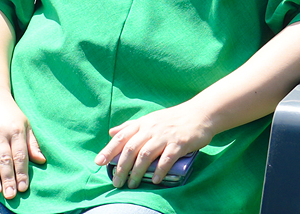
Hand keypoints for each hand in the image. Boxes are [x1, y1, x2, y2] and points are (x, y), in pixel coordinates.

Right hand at [0, 92, 45, 199]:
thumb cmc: (11, 113)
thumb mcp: (26, 123)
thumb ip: (33, 143)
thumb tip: (41, 160)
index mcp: (16, 130)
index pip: (20, 154)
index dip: (22, 172)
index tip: (23, 187)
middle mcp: (0, 133)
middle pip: (5, 159)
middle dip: (8, 178)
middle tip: (11, 195)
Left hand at [95, 104, 213, 188]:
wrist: (200, 113)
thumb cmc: (173, 119)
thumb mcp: (150, 119)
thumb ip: (130, 126)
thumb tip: (112, 132)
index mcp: (143, 123)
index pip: (121, 136)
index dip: (109, 149)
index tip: (99, 162)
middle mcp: (151, 128)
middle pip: (131, 148)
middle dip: (121, 167)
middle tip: (116, 182)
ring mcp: (165, 135)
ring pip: (146, 154)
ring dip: (137, 171)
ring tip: (132, 184)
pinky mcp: (179, 143)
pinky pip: (167, 158)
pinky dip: (159, 170)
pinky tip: (154, 180)